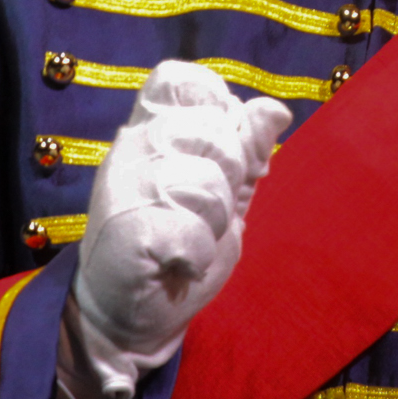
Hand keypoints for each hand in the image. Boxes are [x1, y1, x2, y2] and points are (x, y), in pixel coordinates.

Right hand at [58, 61, 290, 398]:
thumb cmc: (176, 248)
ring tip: (187, 239)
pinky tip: (180, 262)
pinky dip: (198, 254)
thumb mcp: (223, 195)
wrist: (125, 318)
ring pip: (206, 181)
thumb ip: (246, 151)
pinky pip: (193, 229)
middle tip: (199, 213)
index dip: (214, 107)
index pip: (180, 81)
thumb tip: (274, 108)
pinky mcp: (126, 227)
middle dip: (227, 179)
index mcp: (151, 130)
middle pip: (213, 130)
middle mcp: (132, 147)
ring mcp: (123, 184)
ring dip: (213, 222)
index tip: (212, 155)